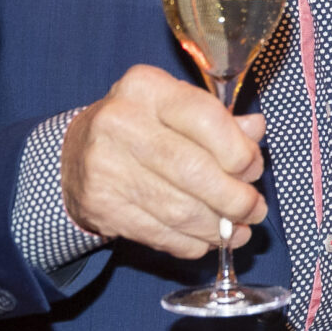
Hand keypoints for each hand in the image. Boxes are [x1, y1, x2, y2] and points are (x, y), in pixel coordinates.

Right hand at [60, 65, 266, 257]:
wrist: (75, 154)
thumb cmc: (142, 127)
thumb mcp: (177, 109)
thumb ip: (220, 120)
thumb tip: (256, 130)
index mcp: (147, 87)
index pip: (207, 118)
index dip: (240, 152)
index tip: (254, 169)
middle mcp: (120, 122)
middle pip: (194, 170)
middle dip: (235, 199)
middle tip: (254, 210)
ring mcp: (106, 166)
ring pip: (179, 209)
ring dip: (218, 227)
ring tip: (238, 231)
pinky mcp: (100, 205)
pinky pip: (159, 233)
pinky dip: (190, 242)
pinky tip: (206, 241)